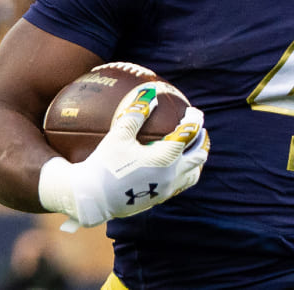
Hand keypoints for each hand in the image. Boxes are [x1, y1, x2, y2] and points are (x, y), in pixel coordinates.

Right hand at [39, 83, 208, 231]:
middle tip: (197, 128)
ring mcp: (166, 191)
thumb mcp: (118, 135)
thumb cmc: (104, 164)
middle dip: (201, 140)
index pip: (189, 136)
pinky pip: (179, 185)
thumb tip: (150, 92)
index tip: (193, 111)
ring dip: (195, 159)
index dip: (194, 121)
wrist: (92, 199)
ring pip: (193, 175)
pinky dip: (183, 172)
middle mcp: (171, 176)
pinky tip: (172, 165)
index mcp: (165, 159)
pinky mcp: (158, 200)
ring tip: (190, 148)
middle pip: (199, 157)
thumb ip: (136, 113)